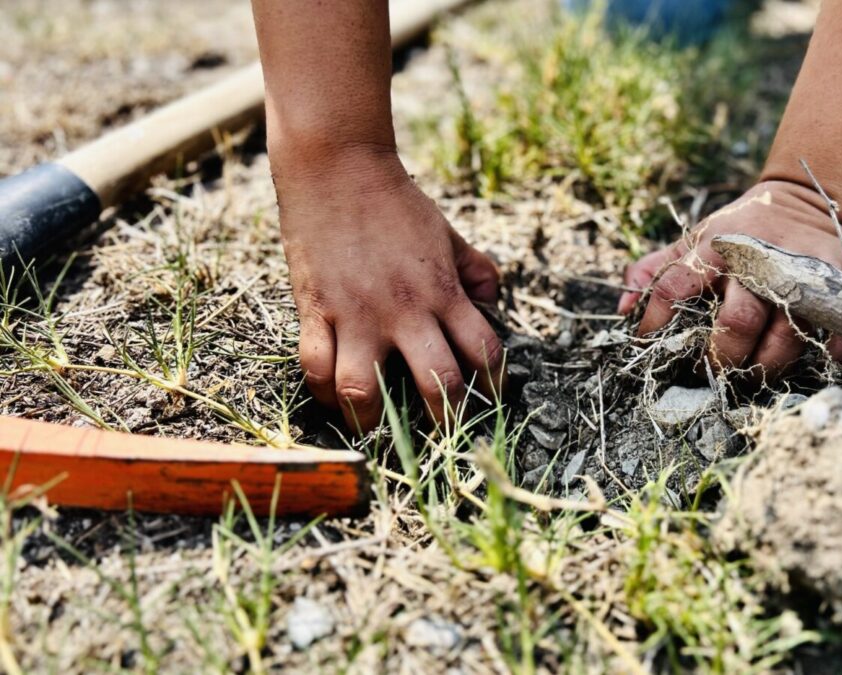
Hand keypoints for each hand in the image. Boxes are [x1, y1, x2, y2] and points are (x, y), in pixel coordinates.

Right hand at [273, 147, 502, 430]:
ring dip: (371, 420)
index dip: (493, 384)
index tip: (489, 398)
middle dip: (445, 419)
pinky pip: (315, 368)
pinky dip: (323, 392)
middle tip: (442, 433)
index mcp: (443, 291)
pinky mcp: (316, 310)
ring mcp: (357, 314)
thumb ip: (475, 270)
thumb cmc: (397, 202)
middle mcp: (404, 310)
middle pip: (436, 383)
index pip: (483, 351)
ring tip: (375, 429)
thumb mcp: (448, 233)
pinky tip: (333, 396)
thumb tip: (494, 302)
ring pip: (364, 390)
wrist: (337, 167)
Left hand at [618, 180, 841, 378]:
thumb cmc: (738, 230)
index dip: (656, 323)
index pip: (675, 287)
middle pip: (738, 322)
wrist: (802, 200)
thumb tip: (623, 307)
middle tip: (710, 372)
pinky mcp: (833, 280)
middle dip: (721, 358)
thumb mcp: (693, 240)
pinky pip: (831, 327)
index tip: (648, 345)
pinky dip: (824, 349)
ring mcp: (797, 271)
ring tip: (750, 376)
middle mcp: (755, 259)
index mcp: (714, 247)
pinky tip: (813, 359)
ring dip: (764, 367)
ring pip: (784, 335)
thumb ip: (654, 270)